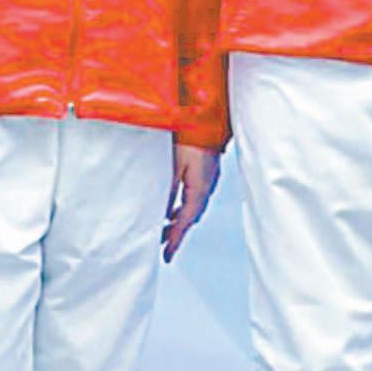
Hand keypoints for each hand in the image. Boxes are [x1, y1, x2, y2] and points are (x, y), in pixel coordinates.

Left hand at [163, 143, 220, 261]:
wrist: (206, 114)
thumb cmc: (191, 136)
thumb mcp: (174, 166)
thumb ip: (169, 191)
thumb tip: (163, 214)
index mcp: (200, 188)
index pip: (186, 221)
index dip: (175, 239)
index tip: (166, 256)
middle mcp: (207, 186)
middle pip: (192, 217)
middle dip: (178, 232)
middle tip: (164, 246)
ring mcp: (208, 177)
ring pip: (194, 206)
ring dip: (180, 219)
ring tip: (165, 229)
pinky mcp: (206, 169)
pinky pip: (195, 196)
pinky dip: (184, 206)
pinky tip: (174, 205)